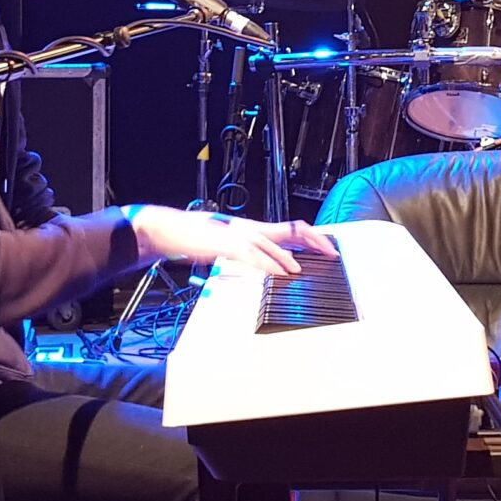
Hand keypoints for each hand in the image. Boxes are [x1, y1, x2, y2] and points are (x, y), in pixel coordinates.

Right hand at [127, 206, 336, 276]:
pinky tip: (271, 273)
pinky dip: (262, 264)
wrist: (169, 229)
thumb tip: (270, 268)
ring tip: (299, 272)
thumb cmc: (197, 239)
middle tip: (331, 254)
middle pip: (290, 230)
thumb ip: (249, 253)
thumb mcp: (229, 246)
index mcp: (253, 228)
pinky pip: (248, 255)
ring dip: (285, 259)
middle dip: (313, 242)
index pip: (291, 229)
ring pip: (269, 243)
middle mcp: (250, 227)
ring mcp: (237, 234)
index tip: (329, 249)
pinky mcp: (223, 244)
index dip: (313, 238)